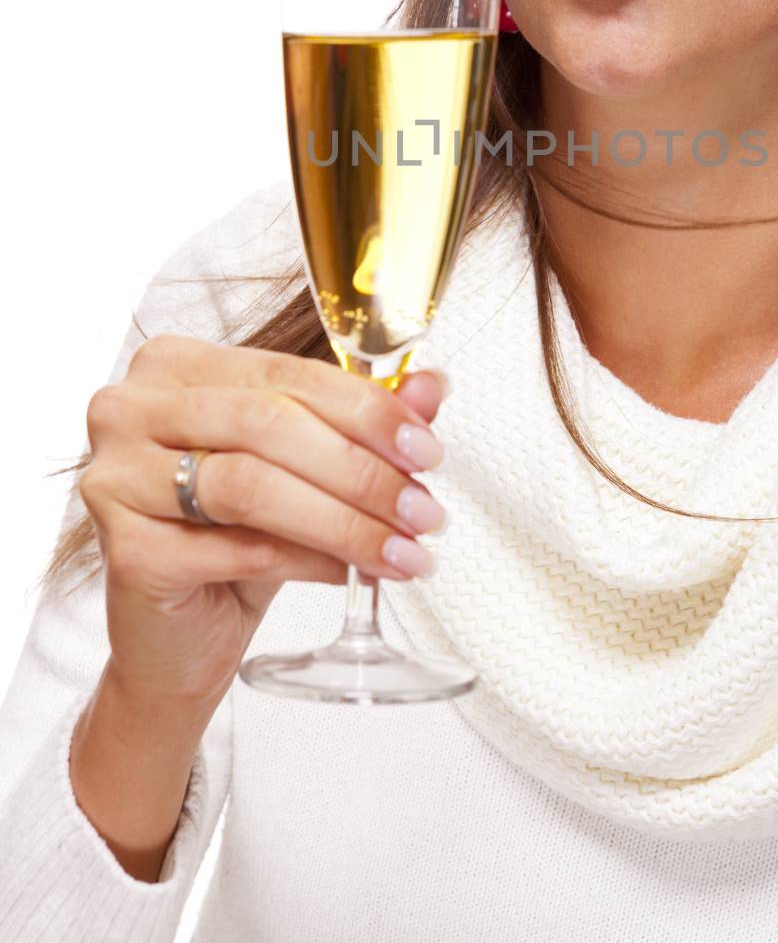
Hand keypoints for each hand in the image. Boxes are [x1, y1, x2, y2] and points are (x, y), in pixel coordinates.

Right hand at [78, 335, 449, 706]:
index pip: (284, 370)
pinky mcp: (127, 550)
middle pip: (269, 424)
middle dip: (362, 469)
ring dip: (345, 521)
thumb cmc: (235, 536)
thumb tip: (432, 386)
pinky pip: (240, 547)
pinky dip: (311, 560)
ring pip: (254, 484)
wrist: (177, 639)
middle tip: (423, 509)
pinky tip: (354, 572)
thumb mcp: (303, 467)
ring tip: (404, 549)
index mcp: (173, 365)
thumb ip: (362, 420)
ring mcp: (117, 477)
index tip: (426, 448)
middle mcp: (130, 409)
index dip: (366, 408)